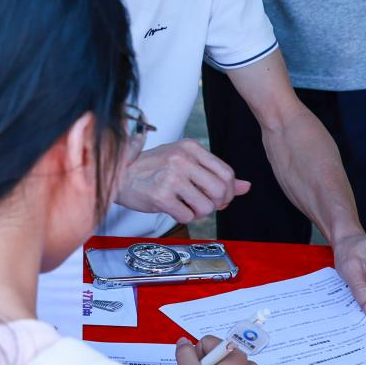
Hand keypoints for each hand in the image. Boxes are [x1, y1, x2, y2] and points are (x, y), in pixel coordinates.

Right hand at [115, 140, 251, 222]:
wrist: (119, 175)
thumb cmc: (152, 168)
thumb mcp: (184, 163)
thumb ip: (214, 173)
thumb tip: (246, 187)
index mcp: (190, 147)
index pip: (226, 172)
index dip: (228, 190)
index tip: (219, 197)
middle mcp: (182, 159)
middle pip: (220, 190)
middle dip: (217, 203)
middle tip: (204, 205)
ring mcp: (171, 177)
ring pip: (206, 206)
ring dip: (199, 212)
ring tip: (186, 206)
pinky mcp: (161, 196)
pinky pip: (187, 216)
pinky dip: (184, 217)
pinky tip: (173, 208)